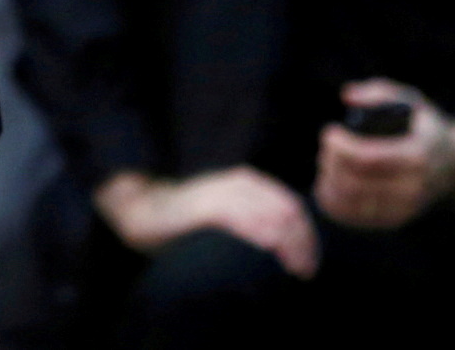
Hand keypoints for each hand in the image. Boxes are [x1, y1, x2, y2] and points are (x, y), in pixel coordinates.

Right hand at [95, 166, 318, 277]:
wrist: (145, 210)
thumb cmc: (190, 222)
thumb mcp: (228, 215)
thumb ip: (254, 221)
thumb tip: (284, 248)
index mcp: (249, 182)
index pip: (292, 206)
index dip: (306, 236)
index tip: (310, 264)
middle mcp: (240, 182)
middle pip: (287, 210)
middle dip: (303, 243)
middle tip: (305, 272)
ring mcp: (222, 191)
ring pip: (270, 213)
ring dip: (288, 242)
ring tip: (293, 269)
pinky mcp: (205, 205)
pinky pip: (240, 216)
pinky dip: (259, 231)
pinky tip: (268, 248)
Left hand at [314, 80, 454, 231]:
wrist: (454, 163)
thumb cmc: (423, 127)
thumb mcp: (410, 100)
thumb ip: (378, 92)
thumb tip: (347, 96)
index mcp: (416, 156)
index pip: (367, 159)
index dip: (340, 146)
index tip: (330, 132)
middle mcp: (411, 187)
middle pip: (354, 182)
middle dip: (332, 162)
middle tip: (328, 146)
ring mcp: (403, 208)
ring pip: (351, 202)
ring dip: (329, 180)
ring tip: (327, 162)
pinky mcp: (394, 220)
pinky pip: (354, 217)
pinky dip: (334, 202)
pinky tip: (327, 183)